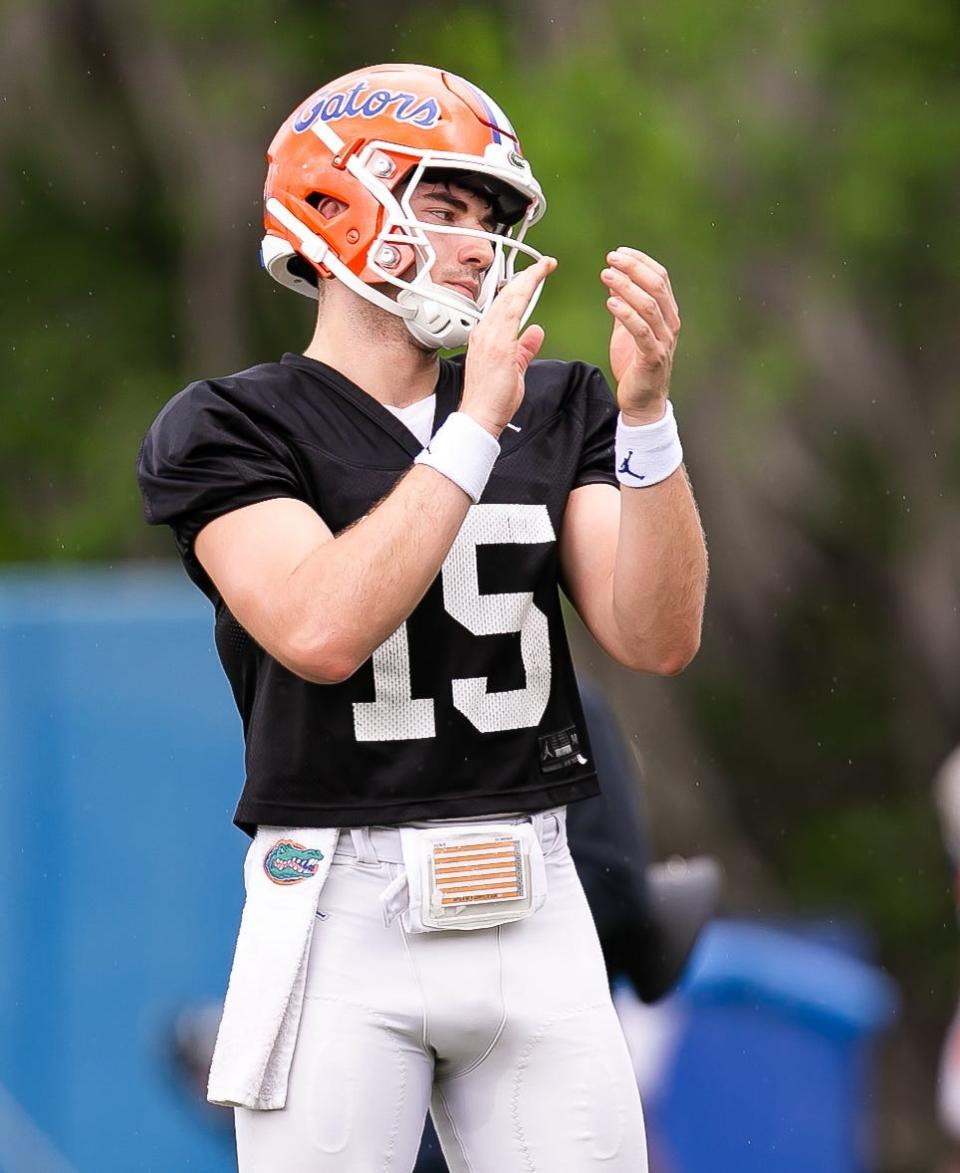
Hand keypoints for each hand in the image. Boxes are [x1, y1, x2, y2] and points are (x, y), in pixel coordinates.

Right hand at [461, 255, 557, 436]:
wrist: (479, 416)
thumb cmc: (492, 399)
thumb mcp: (514, 368)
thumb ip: (525, 348)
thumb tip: (535, 332)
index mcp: (485, 336)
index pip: (504, 304)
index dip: (519, 287)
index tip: (534, 276)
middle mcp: (484, 332)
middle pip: (506, 296)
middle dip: (526, 277)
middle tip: (544, 263)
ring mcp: (489, 337)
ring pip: (509, 298)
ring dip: (526, 280)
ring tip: (543, 267)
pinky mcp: (497, 344)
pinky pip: (511, 311)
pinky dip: (522, 294)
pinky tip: (532, 282)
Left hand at [601, 248, 680, 424]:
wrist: (641, 402)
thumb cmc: (635, 365)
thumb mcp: (627, 329)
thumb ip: (625, 305)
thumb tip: (615, 280)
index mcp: (666, 314)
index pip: (660, 278)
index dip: (640, 261)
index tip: (619, 252)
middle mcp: (670, 324)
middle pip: (657, 286)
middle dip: (633, 268)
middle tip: (611, 258)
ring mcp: (663, 340)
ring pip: (649, 305)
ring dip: (627, 287)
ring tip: (607, 276)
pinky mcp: (652, 357)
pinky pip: (641, 331)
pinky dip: (626, 314)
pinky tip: (610, 302)